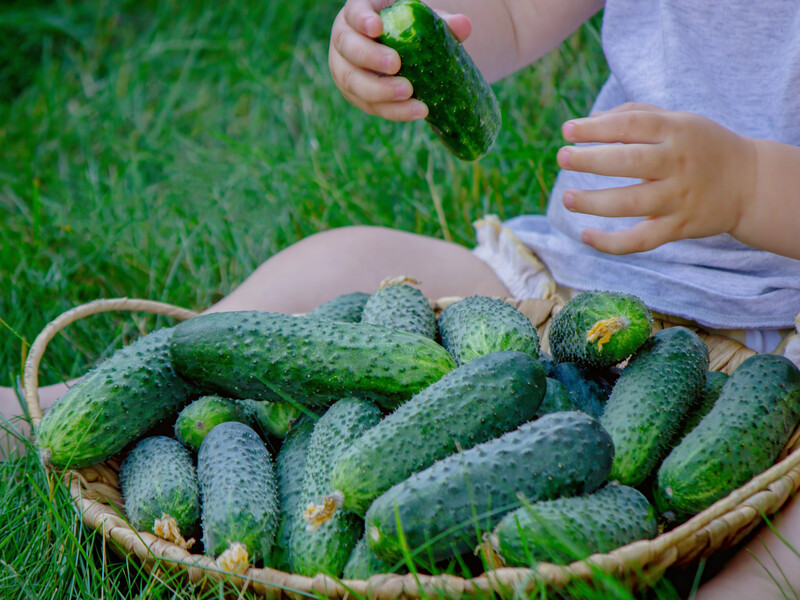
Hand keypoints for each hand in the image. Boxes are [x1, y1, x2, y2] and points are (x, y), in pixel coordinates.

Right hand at [329, 0, 470, 120]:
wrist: (402, 54)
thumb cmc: (410, 29)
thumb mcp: (422, 22)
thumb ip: (440, 22)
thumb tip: (463, 25)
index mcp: (359, 13)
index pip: (353, 12)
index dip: (361, 20)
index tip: (376, 28)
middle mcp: (345, 40)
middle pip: (348, 48)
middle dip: (370, 57)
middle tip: (396, 65)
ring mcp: (346, 70)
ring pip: (354, 82)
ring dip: (380, 91)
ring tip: (409, 94)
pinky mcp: (356, 96)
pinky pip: (371, 105)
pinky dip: (393, 110)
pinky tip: (415, 111)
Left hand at [556, 103, 756, 253]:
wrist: (750, 183)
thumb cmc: (700, 146)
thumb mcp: (678, 120)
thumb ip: (635, 115)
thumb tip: (589, 121)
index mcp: (675, 130)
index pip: (631, 125)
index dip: (596, 127)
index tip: (568, 130)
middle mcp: (677, 163)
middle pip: (628, 162)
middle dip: (590, 160)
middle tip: (562, 157)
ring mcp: (678, 197)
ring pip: (630, 203)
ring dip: (594, 202)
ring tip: (567, 199)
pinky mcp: (678, 227)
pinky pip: (640, 240)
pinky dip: (611, 243)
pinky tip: (586, 236)